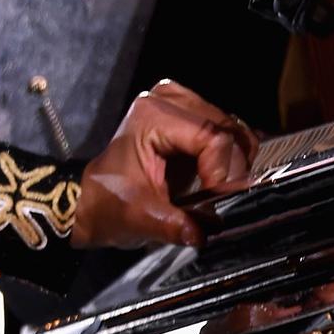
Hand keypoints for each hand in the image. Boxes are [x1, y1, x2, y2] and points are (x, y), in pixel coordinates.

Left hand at [71, 79, 258, 249]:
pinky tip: (223, 176)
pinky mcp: (191, 115)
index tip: (218, 199)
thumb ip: (173, 224)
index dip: (222, 171)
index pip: (211, 137)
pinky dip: (233, 156)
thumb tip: (202, 233)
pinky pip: (228, 132)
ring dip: (236, 162)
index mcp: (152, 116)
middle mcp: (167, 100)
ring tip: (221, 189)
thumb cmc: (111, 203)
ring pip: (233, 130)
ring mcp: (180, 104)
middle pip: (227, 131)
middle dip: (233, 169)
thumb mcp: (140, 217)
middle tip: (224, 199)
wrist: (97, 200)